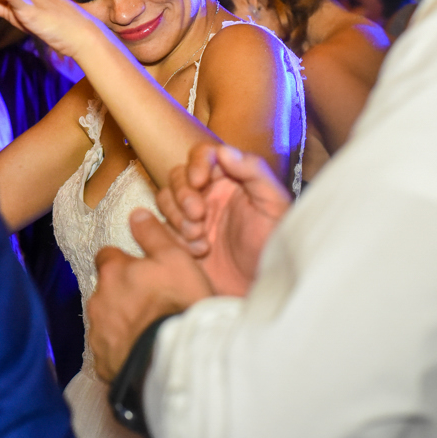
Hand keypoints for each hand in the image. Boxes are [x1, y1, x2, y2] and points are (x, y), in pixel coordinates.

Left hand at [87, 210, 212, 380]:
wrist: (176, 358)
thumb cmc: (178, 303)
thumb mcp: (175, 260)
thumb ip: (153, 235)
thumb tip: (136, 213)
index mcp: (113, 273)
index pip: (107, 256)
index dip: (123, 261)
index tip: (141, 270)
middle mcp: (98, 301)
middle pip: (106, 290)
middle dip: (122, 294)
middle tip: (151, 303)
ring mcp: (98, 334)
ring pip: (106, 320)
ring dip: (121, 322)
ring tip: (149, 330)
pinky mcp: (103, 363)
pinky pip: (109, 351)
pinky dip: (122, 349)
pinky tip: (142, 352)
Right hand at [155, 144, 291, 295]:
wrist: (262, 287)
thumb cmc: (274, 245)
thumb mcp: (273, 205)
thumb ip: (254, 172)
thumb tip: (224, 150)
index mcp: (230, 179)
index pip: (203, 155)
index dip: (196, 163)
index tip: (199, 180)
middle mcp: (209, 194)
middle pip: (178, 176)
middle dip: (183, 194)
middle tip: (199, 215)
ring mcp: (193, 217)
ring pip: (166, 199)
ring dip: (178, 216)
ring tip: (200, 236)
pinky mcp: (181, 240)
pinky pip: (163, 229)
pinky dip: (176, 238)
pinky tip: (199, 252)